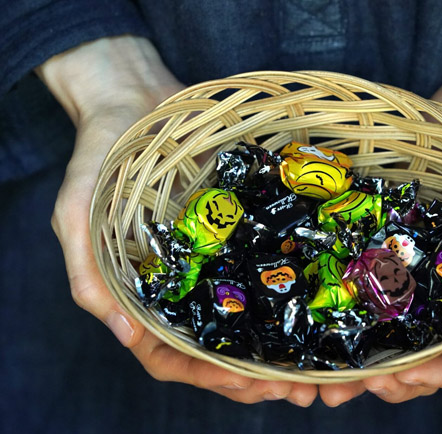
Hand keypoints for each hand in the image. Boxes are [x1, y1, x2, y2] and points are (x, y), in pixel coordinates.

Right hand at [38, 36, 317, 405]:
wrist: (136, 97)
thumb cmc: (99, 153)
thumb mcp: (76, 209)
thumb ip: (89, 270)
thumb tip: (123, 333)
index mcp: (141, 293)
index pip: (170, 354)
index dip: (207, 377)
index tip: (248, 386)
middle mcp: (182, 286)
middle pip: (217, 349)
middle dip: (255, 377)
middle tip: (300, 390)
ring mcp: (212, 260)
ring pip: (246, 320)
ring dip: (278, 350)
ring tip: (318, 369)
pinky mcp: (237, 232)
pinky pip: (262, 270)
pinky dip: (287, 297)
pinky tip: (320, 307)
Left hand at [320, 0, 441, 405]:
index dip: (432, 379)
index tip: (395, 376)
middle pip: (416, 355)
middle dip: (383, 377)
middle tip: (342, 383)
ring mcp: (416, 267)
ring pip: (385, 327)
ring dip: (356, 352)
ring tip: (321, 364)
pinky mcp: (390, 239)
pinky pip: (367, 278)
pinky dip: (346, 302)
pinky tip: (319, 307)